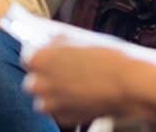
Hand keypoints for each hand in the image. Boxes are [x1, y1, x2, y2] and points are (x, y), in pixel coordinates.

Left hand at [22, 39, 144, 125]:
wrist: (128, 83)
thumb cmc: (107, 57)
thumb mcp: (77, 38)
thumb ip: (55, 41)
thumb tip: (46, 40)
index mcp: (38, 58)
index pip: (28, 55)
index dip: (42, 54)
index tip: (52, 55)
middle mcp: (39, 83)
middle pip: (34, 79)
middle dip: (47, 75)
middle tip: (67, 69)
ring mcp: (50, 104)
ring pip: (44, 98)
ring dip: (55, 92)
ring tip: (78, 83)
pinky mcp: (63, 118)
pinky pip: (58, 110)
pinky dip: (67, 104)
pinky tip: (84, 94)